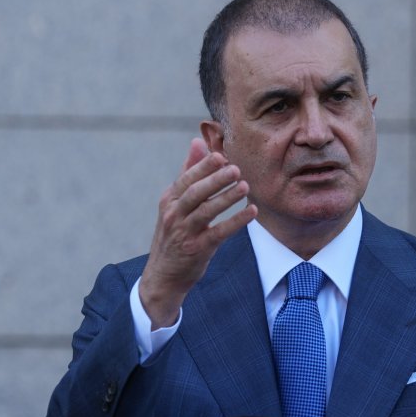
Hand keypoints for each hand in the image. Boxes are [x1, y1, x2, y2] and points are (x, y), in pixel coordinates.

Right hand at [139, 138, 256, 328]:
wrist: (164, 274)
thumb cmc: (174, 233)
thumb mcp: (176, 203)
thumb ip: (188, 172)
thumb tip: (198, 142)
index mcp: (169, 200)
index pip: (186, 179)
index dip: (203, 167)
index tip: (221, 156)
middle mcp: (174, 214)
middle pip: (195, 192)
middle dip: (215, 179)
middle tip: (236, 169)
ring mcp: (184, 233)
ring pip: (206, 211)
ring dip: (227, 198)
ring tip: (245, 187)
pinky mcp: (197, 249)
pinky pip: (219, 233)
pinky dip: (236, 221)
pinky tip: (252, 212)